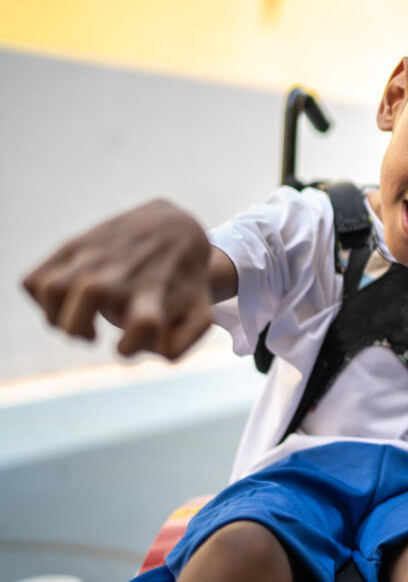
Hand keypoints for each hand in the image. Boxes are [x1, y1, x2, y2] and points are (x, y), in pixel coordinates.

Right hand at [22, 199, 212, 359]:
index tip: (126, 344)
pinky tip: (63, 301)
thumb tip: (149, 353)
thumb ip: (181, 344)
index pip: (142, 326)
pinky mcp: (74, 246)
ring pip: (52, 289)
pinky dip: (39, 298)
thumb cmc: (184, 283)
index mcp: (154, 294)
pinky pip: (34, 279)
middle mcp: (123, 275)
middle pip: (86, 300)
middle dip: (78, 330)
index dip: (129, 346)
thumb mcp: (199, 313)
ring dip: (54, 316)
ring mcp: (96, 258)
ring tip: (73, 317)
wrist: (176, 227)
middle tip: (89, 334)